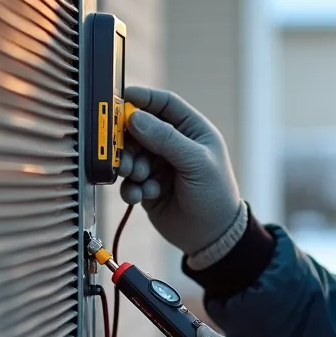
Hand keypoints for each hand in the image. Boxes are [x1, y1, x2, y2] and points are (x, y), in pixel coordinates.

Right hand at [117, 86, 244, 258]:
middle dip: (128, 140)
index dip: (142, 99)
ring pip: (130, 155)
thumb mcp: (196, 163)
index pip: (164, 104)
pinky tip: (143, 196)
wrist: (212, 237)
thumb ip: (166, 139)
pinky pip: (128, 180)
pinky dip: (131, 187)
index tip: (120, 100)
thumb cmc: (215, 196)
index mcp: (192, 130)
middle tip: (123, 152)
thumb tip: (135, 117)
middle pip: (139, 129)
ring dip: (129, 165)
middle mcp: (173, 144)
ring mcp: (158, 165)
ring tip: (138, 177)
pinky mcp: (147, 186)